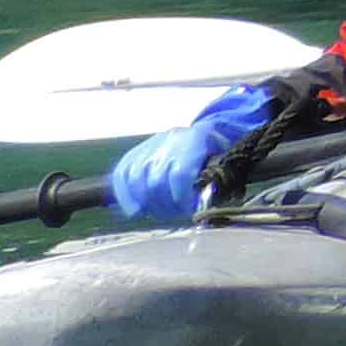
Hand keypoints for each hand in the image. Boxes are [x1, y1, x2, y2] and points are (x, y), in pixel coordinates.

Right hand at [108, 86, 267, 221]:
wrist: (204, 133)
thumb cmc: (215, 154)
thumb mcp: (224, 162)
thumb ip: (216, 182)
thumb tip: (204, 207)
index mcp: (195, 139)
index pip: (180, 173)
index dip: (182, 197)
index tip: (190, 210)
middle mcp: (168, 141)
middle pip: (156, 182)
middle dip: (165, 205)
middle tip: (176, 212)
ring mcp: (149, 146)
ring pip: (136, 180)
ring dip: (147, 203)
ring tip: (160, 211)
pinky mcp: (133, 155)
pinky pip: (121, 177)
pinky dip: (126, 197)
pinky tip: (136, 210)